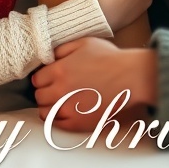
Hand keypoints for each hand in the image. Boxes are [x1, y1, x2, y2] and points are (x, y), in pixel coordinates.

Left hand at [32, 37, 157, 130]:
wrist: (131, 78)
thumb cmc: (110, 58)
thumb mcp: (84, 43)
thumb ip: (62, 49)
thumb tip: (48, 58)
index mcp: (59, 70)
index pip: (36, 78)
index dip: (43, 77)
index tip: (49, 77)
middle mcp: (60, 91)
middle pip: (39, 96)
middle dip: (45, 91)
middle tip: (54, 88)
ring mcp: (68, 109)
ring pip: (44, 112)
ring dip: (48, 106)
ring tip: (58, 101)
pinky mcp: (79, 123)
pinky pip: (57, 125)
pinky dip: (57, 118)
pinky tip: (64, 112)